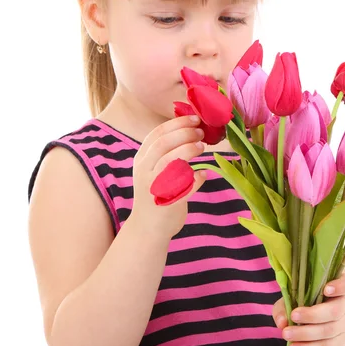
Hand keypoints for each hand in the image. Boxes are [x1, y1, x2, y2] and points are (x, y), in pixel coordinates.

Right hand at [131, 115, 206, 239]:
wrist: (148, 228)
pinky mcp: (166, 203)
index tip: (194, 118)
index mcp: (142, 159)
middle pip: (163, 144)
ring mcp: (153, 186)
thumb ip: (167, 152)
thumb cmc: (156, 193)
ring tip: (202, 146)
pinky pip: (183, 186)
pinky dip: (195, 178)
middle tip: (201, 132)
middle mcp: (144, 170)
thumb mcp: (154, 168)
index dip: (177, 123)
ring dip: (188, 150)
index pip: (157, 134)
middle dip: (184, 134)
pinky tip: (203, 174)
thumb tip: (192, 130)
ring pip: (169, 161)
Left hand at [272, 272, 344, 345]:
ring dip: (306, 335)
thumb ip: (285, 306)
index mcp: (337, 289)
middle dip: (313, 315)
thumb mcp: (293, 298)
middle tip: (293, 316)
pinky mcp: (337, 345)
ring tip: (286, 335)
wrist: (320, 321)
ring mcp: (342, 327)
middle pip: (335, 311)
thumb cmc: (305, 303)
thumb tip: (282, 322)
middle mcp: (344, 307)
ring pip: (328, 332)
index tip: (326, 289)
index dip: (339, 286)